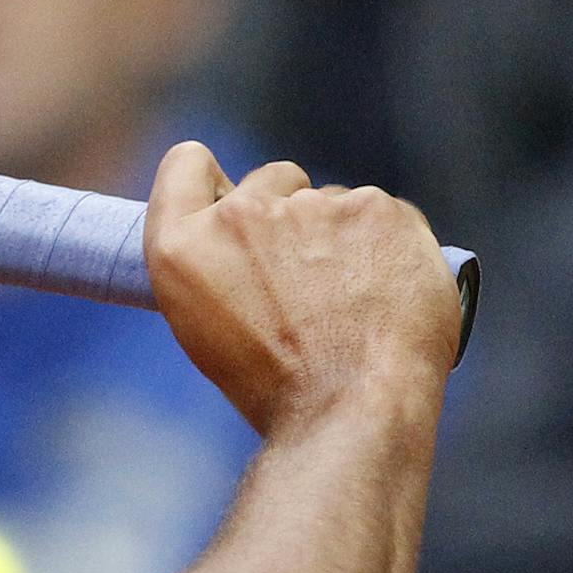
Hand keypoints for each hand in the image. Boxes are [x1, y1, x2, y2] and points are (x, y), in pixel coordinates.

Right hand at [143, 142, 462, 435]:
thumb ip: (213, 260)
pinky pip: (386, 214)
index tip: (231, 205)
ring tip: (352, 300)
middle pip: (272, 179)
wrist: (351, 408)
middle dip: (288, 213)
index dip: (211, 180)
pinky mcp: (377, 209)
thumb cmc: (275, 385)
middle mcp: (241, 214)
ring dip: (342, 234)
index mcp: (183, 245)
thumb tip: (244, 234)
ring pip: (334, 202)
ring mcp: (311, 206)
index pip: (186, 163)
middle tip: (305, 278)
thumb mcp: (203, 326)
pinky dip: (390, 246)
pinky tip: (387, 290)